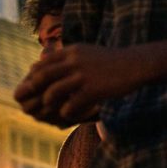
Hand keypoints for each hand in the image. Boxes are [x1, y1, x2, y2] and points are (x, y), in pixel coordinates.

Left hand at [15, 43, 147, 126]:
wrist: (135, 64)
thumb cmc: (109, 61)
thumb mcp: (85, 52)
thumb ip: (65, 57)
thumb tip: (39, 64)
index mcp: (71, 51)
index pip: (42, 64)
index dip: (33, 79)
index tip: (31, 91)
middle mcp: (74, 61)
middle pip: (42, 77)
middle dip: (34, 92)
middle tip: (33, 104)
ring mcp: (82, 76)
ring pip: (52, 92)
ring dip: (49, 104)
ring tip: (52, 109)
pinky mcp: (92, 90)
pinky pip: (69, 106)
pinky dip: (66, 113)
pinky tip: (69, 116)